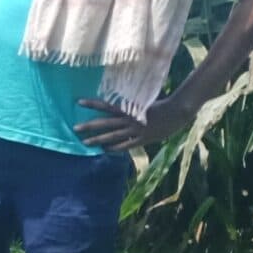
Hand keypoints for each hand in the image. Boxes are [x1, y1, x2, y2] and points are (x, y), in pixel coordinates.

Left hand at [75, 92, 189, 151]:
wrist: (178, 111)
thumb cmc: (161, 105)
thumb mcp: (143, 102)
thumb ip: (130, 105)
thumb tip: (118, 105)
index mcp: (129, 107)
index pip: (107, 105)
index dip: (93, 103)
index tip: (78, 102)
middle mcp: (129, 118)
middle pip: (105, 122)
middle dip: (89, 126)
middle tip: (74, 128)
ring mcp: (135, 129)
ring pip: (112, 135)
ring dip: (98, 140)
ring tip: (85, 143)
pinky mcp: (143, 138)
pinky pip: (126, 145)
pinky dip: (115, 148)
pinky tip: (105, 150)